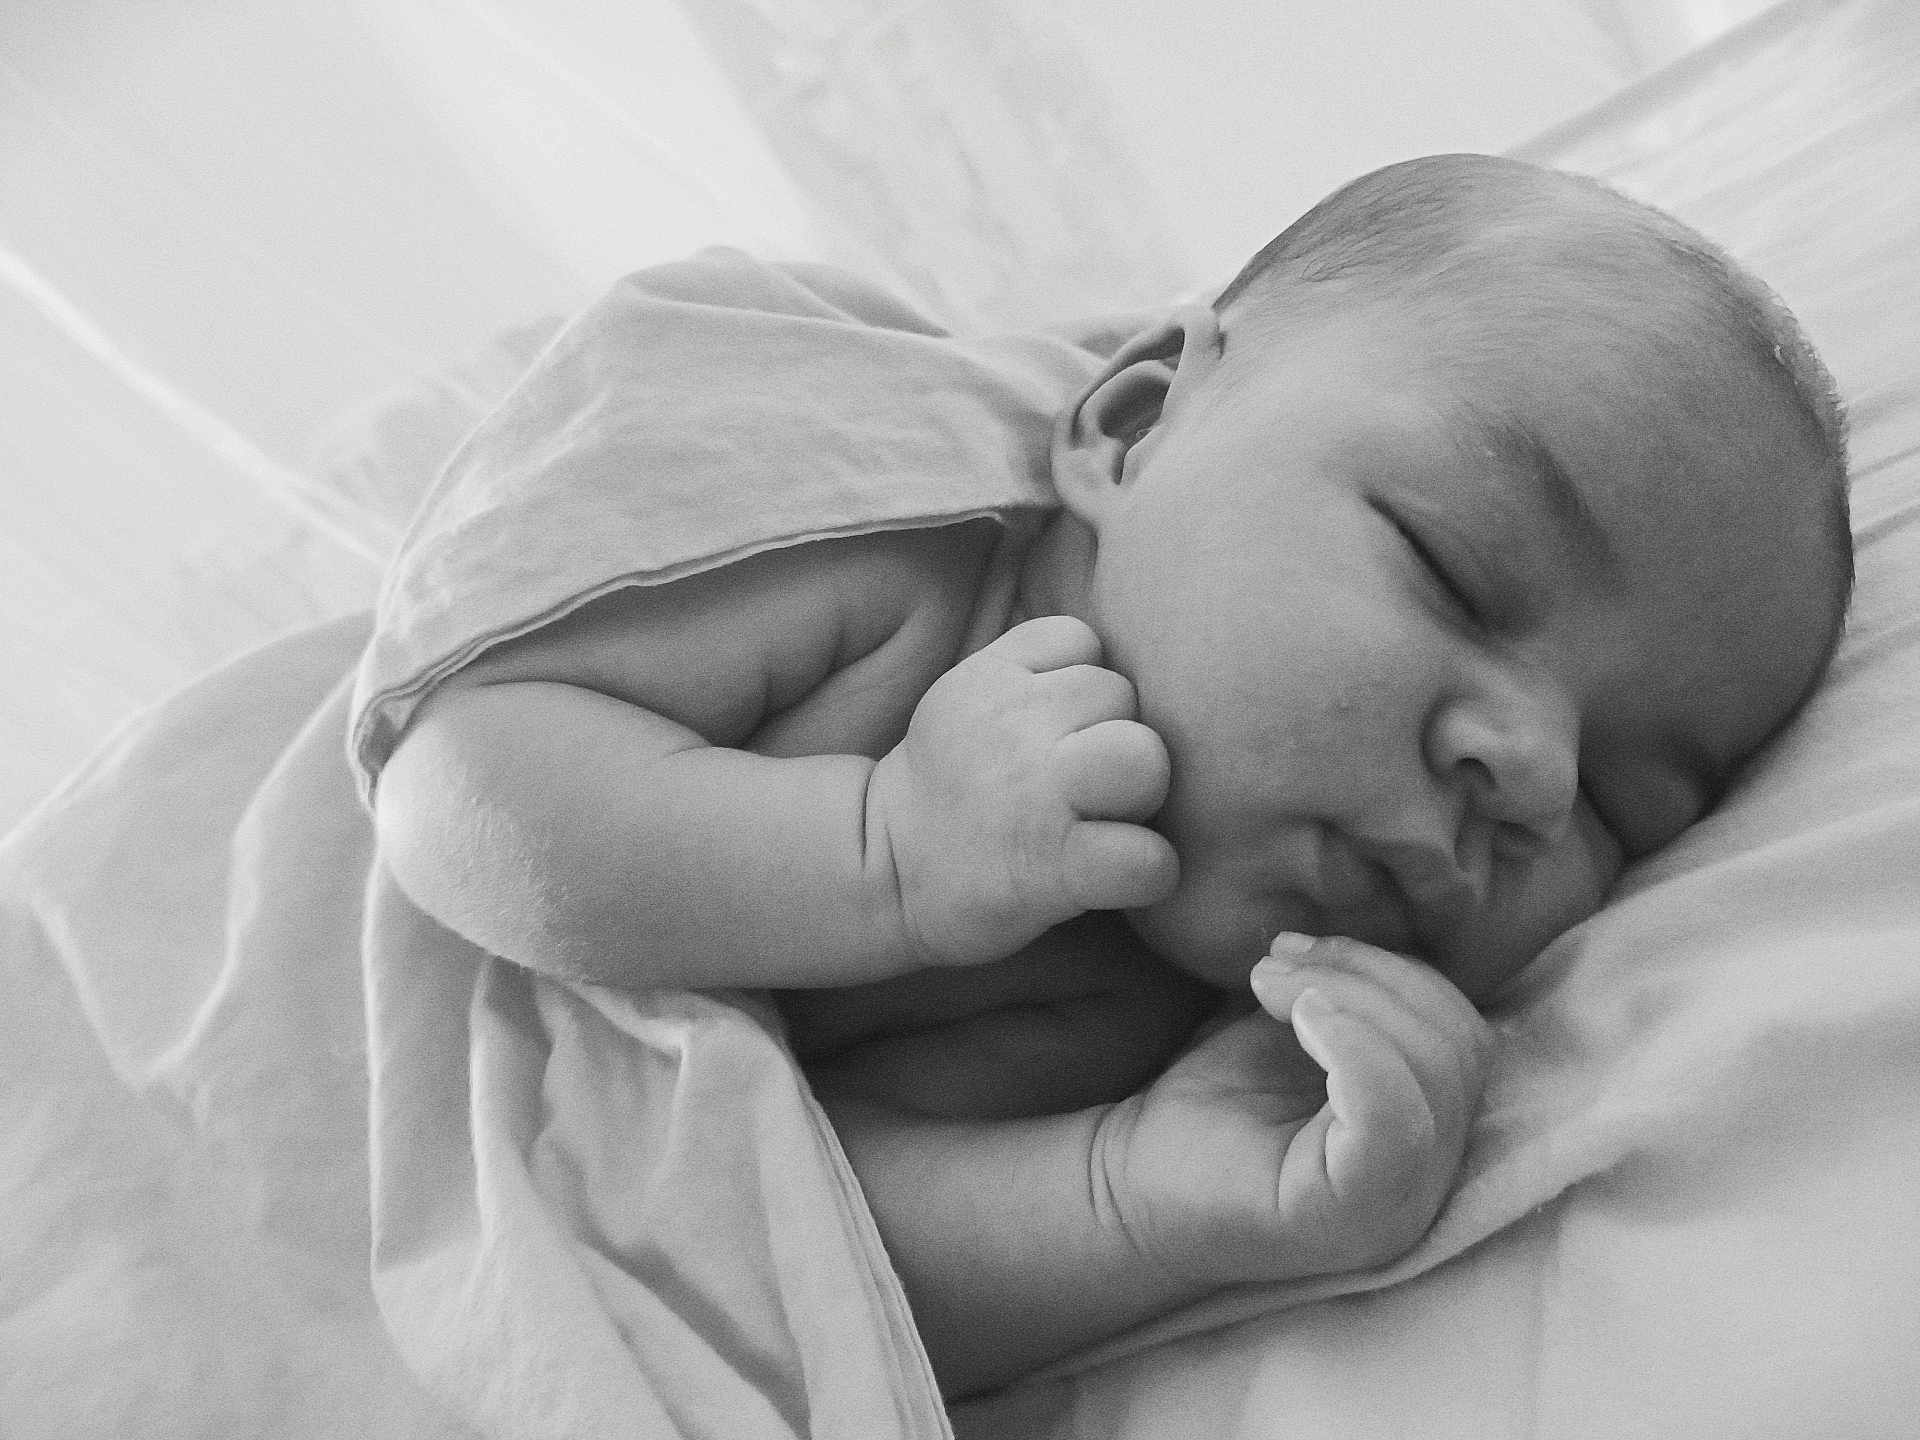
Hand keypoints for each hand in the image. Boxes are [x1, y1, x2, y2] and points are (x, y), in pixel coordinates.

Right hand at [867, 615, 1177, 966]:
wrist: (883, 876)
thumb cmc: (946, 792)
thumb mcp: (964, 697)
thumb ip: (1030, 670)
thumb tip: (1116, 664)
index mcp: (989, 679)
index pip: (1082, 641)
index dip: (1083, 688)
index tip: (1057, 732)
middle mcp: (1013, 726)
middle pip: (1123, 697)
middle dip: (1116, 739)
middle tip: (1085, 786)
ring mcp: (1038, 796)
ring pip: (1146, 760)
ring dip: (1141, 797)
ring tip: (1106, 822)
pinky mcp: (1057, 866)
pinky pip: (1150, 858)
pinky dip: (1147, 873)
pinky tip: (1115, 878)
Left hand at [1090, 933, 1490, 1287]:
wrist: (1124, 1182)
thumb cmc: (1208, 1108)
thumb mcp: (1294, 1031)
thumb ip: (1350, 995)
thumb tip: (1372, 924)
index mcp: (1422, 1132)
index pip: (1462, 1035)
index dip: (1397, 971)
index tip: (1302, 950)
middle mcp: (1427, 1180)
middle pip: (1457, 1047)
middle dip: (1370, 976)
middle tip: (1278, 965)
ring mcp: (1398, 1207)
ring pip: (1433, 1073)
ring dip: (1350, 997)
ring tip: (1269, 987)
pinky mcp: (1350, 1217)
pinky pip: (1393, 1119)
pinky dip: (1354, 1046)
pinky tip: (1297, 1022)